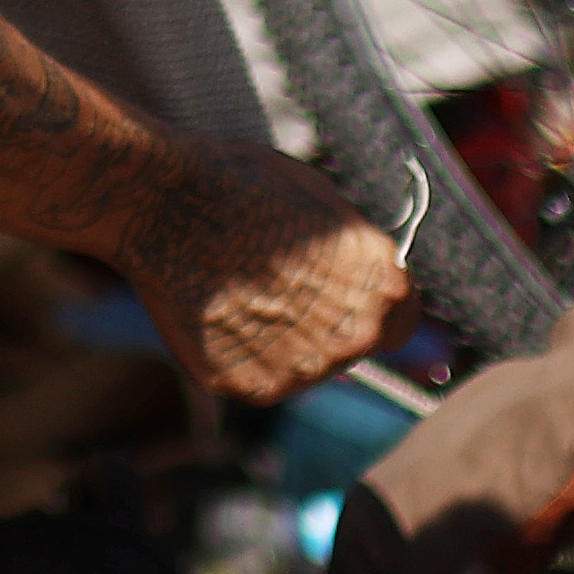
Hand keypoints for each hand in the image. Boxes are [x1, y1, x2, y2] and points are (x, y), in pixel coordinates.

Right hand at [121, 140, 417, 402]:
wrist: (169, 204)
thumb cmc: (243, 185)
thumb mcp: (320, 199)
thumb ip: (353, 252)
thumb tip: (364, 274)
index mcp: (383, 285)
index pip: (403, 320)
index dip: (374, 306)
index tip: (348, 299)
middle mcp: (354, 335)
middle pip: (351, 344)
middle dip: (324, 321)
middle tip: (277, 284)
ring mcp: (305, 368)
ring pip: (304, 364)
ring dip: (281, 340)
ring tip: (238, 289)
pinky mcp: (256, 387)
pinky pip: (257, 375)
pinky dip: (239, 352)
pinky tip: (216, 309)